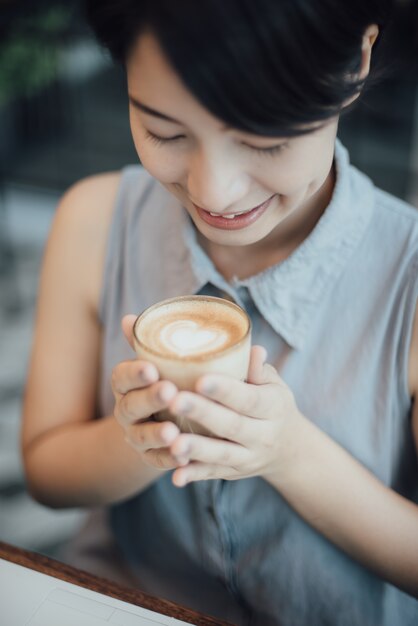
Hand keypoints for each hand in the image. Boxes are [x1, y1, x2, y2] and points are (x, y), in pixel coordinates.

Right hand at [111, 315, 185, 470]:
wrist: (161, 420)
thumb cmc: (166, 378)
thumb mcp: (160, 361)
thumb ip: (149, 342)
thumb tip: (130, 317)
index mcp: (127, 383)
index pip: (122, 376)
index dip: (134, 373)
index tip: (151, 368)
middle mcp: (126, 410)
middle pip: (131, 406)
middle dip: (149, 399)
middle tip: (169, 391)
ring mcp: (136, 435)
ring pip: (140, 436)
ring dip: (155, 435)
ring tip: (172, 433)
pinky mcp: (150, 457)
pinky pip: (156, 461)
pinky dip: (168, 460)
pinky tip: (184, 458)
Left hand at [167, 346, 302, 486]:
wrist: (289, 448)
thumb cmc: (272, 404)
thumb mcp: (274, 384)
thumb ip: (258, 369)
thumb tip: (253, 349)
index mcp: (273, 407)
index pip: (249, 398)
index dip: (225, 390)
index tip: (200, 379)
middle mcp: (263, 435)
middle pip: (231, 425)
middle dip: (203, 413)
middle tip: (175, 400)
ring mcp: (248, 457)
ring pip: (221, 454)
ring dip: (196, 449)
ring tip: (173, 441)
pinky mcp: (233, 473)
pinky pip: (212, 474)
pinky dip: (194, 476)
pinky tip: (176, 475)